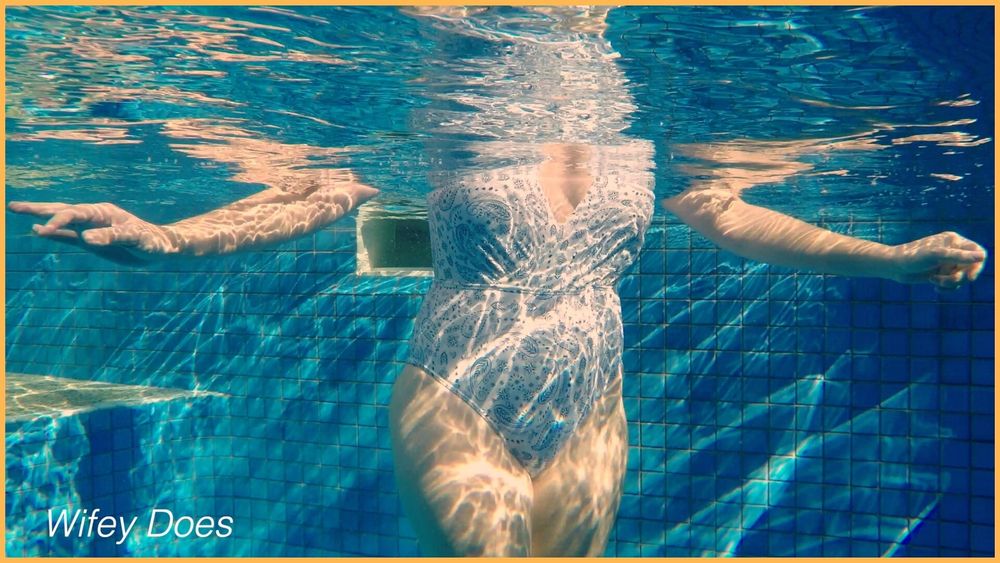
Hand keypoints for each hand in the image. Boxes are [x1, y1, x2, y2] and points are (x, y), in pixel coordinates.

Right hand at [8, 201, 177, 263]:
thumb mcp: (136, 239)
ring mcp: (92, 228)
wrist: (162, 247)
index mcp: (104, 212)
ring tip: (17, 211)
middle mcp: (95, 216)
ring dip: (42, 217)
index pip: (75, 214)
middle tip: (13, 207)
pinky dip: (54, 233)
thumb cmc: (153, 242)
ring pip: (62, 221)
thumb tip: (86, 238)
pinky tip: (39, 231)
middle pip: (62, 210)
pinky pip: (69, 236)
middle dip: (39, 209)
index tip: (44, 230)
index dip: (58, 221)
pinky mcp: (92, 241)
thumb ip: (112, 237)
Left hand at [890, 231, 986, 288]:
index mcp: (953, 241)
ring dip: (950, 283)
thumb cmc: (912, 257)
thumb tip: (982, 256)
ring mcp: (948, 263)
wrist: (894, 267)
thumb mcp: (936, 256)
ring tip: (934, 281)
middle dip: (959, 277)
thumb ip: (958, 256)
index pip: (977, 251)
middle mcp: (953, 250)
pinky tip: (935, 288)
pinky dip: (947, 288)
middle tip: (945, 281)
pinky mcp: (942, 273)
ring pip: (962, 277)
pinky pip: (954, 284)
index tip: (970, 277)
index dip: (977, 265)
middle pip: (971, 267)